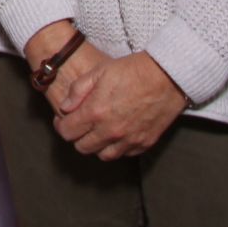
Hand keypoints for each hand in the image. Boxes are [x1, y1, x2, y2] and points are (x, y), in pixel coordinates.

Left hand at [52, 51, 187, 159]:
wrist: (166, 76)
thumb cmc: (131, 70)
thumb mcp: (98, 71)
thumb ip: (78, 91)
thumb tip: (65, 107)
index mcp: (95, 112)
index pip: (67, 132)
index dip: (61, 126)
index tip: (64, 119)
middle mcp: (110, 131)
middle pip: (83, 147)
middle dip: (77, 136)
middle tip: (80, 125)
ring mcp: (129, 140)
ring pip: (103, 155)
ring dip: (97, 145)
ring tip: (98, 131)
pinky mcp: (145, 143)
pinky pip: (124, 154)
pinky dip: (117, 147)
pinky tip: (117, 134)